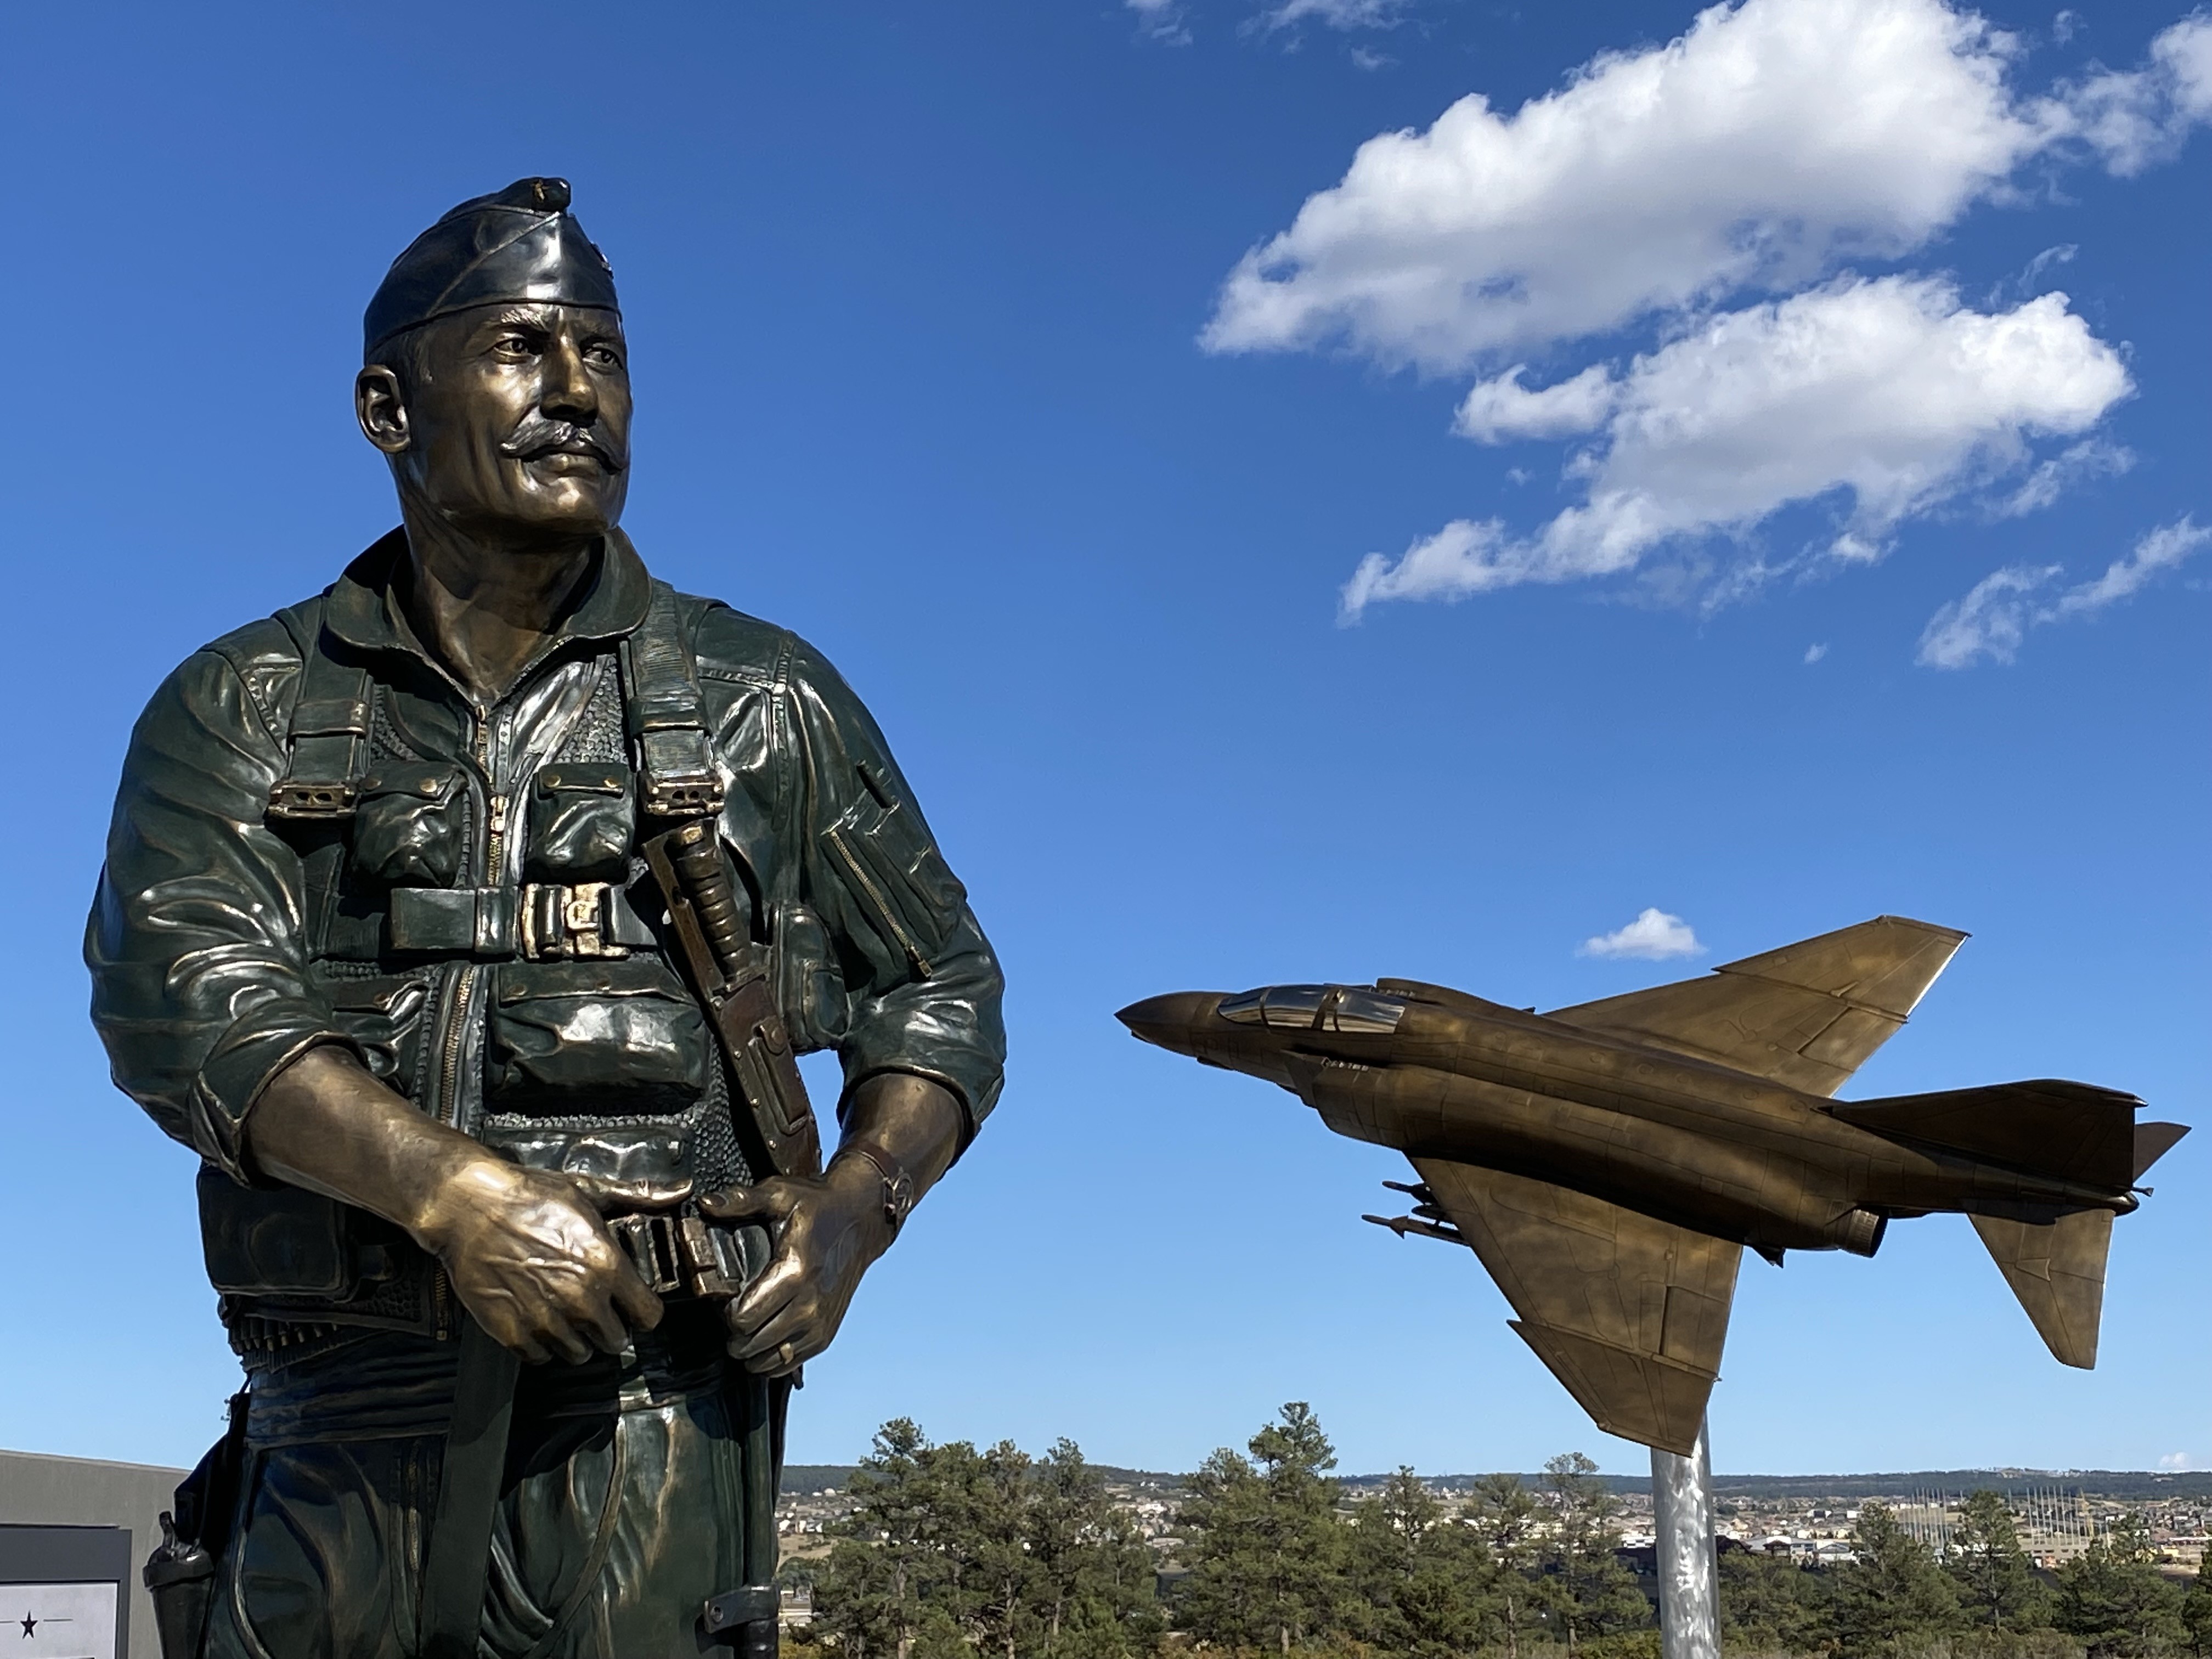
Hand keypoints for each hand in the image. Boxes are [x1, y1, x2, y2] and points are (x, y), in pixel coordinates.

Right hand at [412, 1159, 686, 1364]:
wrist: (470, 1208)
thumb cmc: (528, 1197)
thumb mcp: (590, 1192)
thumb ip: (639, 1198)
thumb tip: (680, 1192)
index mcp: (605, 1265)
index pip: (647, 1315)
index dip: (642, 1311)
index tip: (632, 1306)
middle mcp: (580, 1298)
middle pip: (615, 1341)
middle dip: (609, 1325)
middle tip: (593, 1306)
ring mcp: (546, 1320)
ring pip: (579, 1353)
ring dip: (575, 1337)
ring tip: (562, 1310)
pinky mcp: (513, 1333)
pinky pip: (541, 1358)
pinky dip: (541, 1344)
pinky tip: (536, 1317)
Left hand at [699, 1157, 894, 1375]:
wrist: (860, 1218)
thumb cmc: (818, 1206)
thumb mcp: (779, 1194)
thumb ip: (740, 1201)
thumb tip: (705, 1204)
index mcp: (795, 1272)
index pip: (745, 1318)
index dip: (726, 1313)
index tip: (726, 1300)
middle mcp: (810, 1304)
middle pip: (753, 1344)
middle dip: (734, 1335)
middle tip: (730, 1316)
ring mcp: (820, 1323)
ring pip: (771, 1360)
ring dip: (750, 1352)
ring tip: (743, 1333)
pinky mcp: (827, 1333)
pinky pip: (790, 1363)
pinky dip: (771, 1360)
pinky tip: (763, 1341)